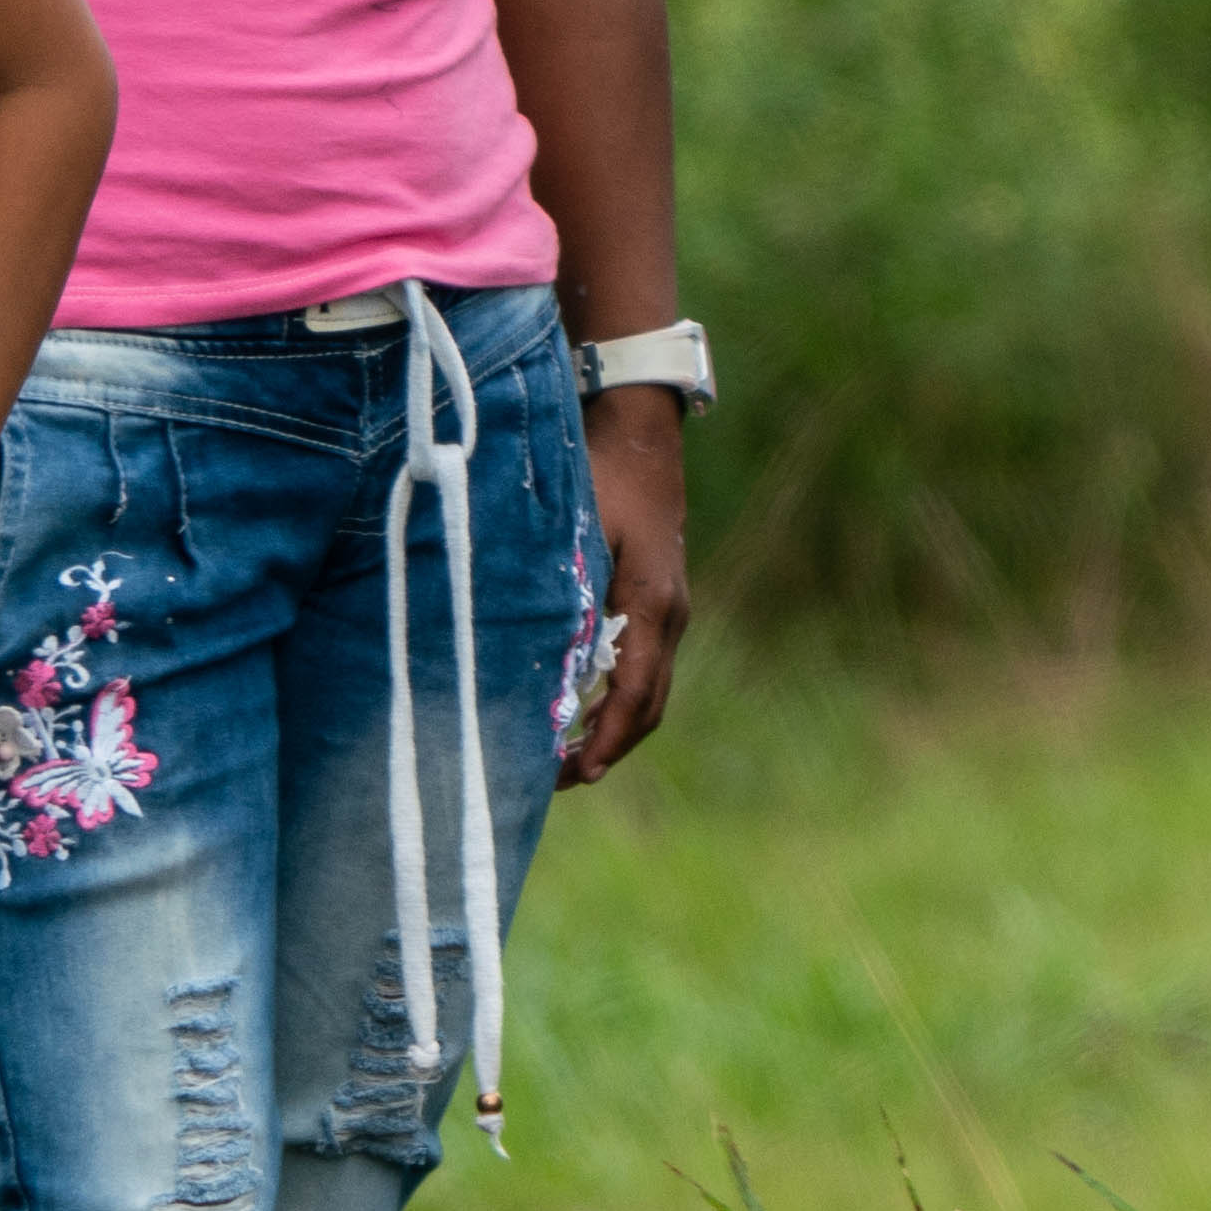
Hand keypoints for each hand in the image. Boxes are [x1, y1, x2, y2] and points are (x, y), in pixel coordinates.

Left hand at [567, 383, 696, 785]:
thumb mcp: (576, 533)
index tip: (581, 774)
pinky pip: (646, 665)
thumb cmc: (600, 474)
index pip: (634, 693)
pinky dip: (619, 697)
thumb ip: (562, 593)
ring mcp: (671, 609)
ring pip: (652, 688)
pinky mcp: (660, 599)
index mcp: (651, 603)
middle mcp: (670, 614)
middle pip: (650, 703)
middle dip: (610, 745)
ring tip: (568, 756)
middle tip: (561, 779)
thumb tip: (538, 661)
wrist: (642, 430)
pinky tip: (582, 705)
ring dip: (615, 725)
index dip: (607, 738)